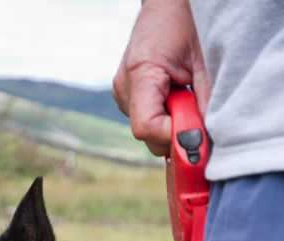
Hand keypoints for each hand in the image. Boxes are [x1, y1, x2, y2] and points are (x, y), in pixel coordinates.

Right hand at [112, 0, 209, 155]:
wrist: (164, 5)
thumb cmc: (184, 24)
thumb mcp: (203, 62)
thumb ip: (204, 101)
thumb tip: (207, 138)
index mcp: (140, 75)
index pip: (146, 127)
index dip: (173, 136)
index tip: (197, 135)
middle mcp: (123, 88)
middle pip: (147, 134)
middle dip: (175, 132)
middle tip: (198, 113)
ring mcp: (122, 93)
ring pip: (147, 129)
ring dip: (171, 123)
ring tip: (186, 97)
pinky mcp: (127, 95)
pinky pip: (146, 117)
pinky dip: (165, 115)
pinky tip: (176, 96)